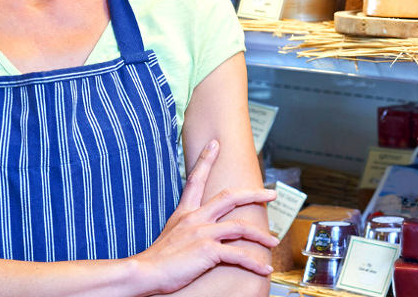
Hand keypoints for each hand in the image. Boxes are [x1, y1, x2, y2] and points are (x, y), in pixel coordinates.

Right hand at [134, 140, 278, 294]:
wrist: (144, 273)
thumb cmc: (156, 260)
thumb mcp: (170, 235)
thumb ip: (186, 228)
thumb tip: (198, 232)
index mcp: (185, 213)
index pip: (195, 180)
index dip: (206, 159)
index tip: (215, 144)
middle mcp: (195, 218)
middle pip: (230, 196)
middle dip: (255, 194)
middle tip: (272, 193)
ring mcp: (202, 232)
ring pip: (241, 227)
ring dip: (261, 235)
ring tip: (273, 241)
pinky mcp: (208, 250)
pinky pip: (238, 254)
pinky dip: (254, 262)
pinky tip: (263, 267)